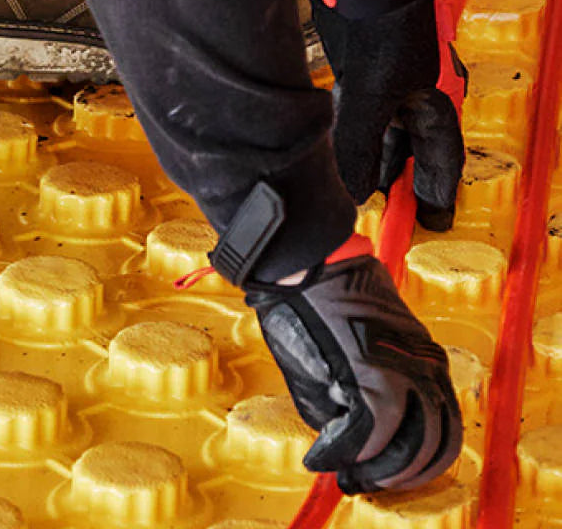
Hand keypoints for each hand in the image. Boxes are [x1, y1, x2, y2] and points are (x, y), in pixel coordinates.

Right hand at [246, 252, 461, 492]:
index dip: (412, 457)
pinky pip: (368, 432)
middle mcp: (424, 367)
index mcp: (424, 359)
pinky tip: (322, 456)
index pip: (438, 424)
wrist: (306, 263)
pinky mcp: (370, 374)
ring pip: (411, 444)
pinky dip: (343, 452)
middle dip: (401, 474)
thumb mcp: (351, 349)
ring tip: (350, 475)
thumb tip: (344, 434)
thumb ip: (358, 392)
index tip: (380, 468)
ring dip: (380, 471)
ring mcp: (402, 371)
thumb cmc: (321, 294)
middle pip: (436, 443)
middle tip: (369, 482)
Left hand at [296, 0, 465, 229]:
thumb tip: (350, 190)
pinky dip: (346, 141)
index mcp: (437, 101)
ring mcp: (384, 86)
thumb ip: (359, 143)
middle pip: (409, 150)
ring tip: (359, 198)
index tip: (433, 222)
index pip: (441, 157)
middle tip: (391, 218)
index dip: (437, 191)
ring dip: (367, 164)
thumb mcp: (373, 93)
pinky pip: (353, 119)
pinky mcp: (354, 75)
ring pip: (379, 136)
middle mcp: (414, 96)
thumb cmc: (384, 25)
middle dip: (397, 183)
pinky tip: (335, 160)